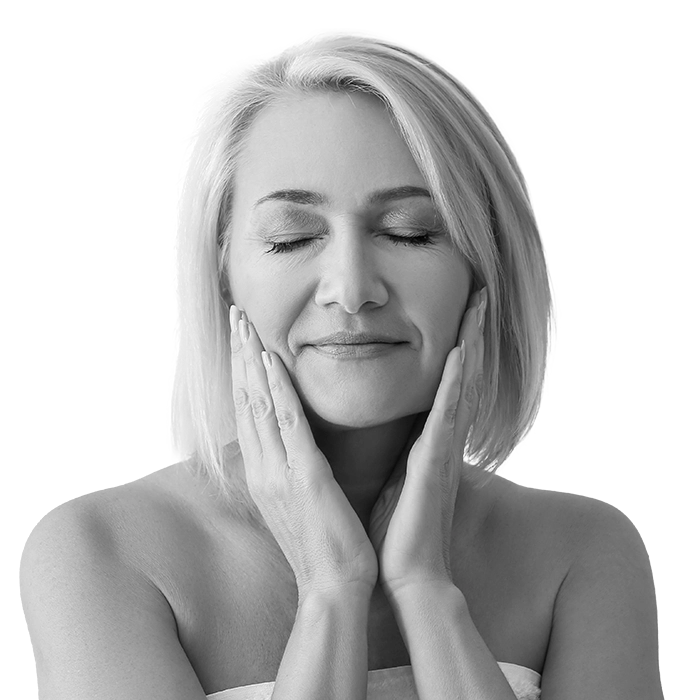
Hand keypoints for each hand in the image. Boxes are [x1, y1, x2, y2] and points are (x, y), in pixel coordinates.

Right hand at [229, 306, 377, 600]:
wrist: (332, 587)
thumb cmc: (320, 545)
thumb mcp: (295, 502)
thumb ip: (285, 470)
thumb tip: (279, 447)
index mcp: (263, 471)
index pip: (248, 411)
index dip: (243, 371)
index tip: (241, 338)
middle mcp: (262, 467)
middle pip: (246, 399)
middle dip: (240, 354)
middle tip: (235, 315)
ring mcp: (279, 472)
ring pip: (259, 405)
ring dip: (251, 361)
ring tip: (244, 325)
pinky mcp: (304, 478)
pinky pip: (287, 426)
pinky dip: (277, 392)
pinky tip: (271, 363)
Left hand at [368, 288, 486, 598]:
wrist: (406, 572)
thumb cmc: (400, 527)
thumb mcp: (400, 476)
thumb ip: (405, 451)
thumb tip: (401, 434)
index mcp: (432, 441)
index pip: (449, 385)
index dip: (458, 348)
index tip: (460, 313)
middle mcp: (444, 439)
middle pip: (463, 377)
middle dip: (472, 335)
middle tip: (480, 295)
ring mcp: (443, 448)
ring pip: (462, 387)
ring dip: (470, 346)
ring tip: (477, 308)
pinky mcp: (435, 463)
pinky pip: (448, 416)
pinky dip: (456, 383)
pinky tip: (460, 353)